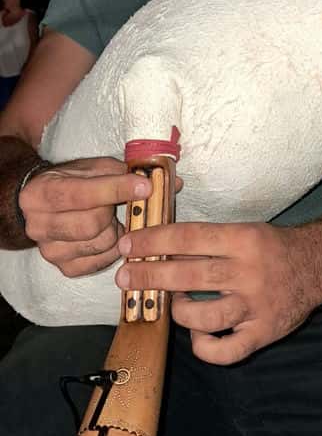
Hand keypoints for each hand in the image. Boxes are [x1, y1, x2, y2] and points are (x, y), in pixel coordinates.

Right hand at [19, 157, 153, 276]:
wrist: (46, 204)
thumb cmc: (73, 183)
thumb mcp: (92, 168)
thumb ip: (124, 172)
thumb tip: (169, 180)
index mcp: (41, 192)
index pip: (82, 194)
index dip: (116, 189)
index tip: (144, 186)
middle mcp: (38, 225)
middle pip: (91, 224)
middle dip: (114, 213)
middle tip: (120, 205)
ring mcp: (50, 250)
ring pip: (99, 245)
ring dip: (116, 231)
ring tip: (114, 219)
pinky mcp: (64, 267)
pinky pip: (99, 263)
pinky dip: (113, 249)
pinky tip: (110, 235)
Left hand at [116, 221, 321, 364]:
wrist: (318, 266)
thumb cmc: (272, 247)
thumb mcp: (244, 230)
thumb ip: (207, 240)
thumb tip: (158, 246)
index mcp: (243, 239)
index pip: (190, 238)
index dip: (154, 242)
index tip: (129, 246)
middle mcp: (249, 272)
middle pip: (190, 276)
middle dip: (151, 277)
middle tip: (125, 278)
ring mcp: (256, 306)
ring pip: (203, 317)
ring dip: (179, 311)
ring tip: (175, 304)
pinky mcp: (263, 333)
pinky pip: (225, 351)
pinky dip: (204, 346)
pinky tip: (198, 333)